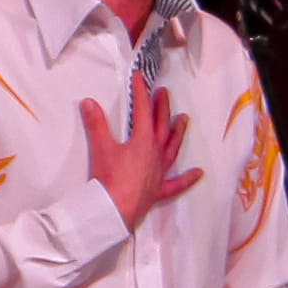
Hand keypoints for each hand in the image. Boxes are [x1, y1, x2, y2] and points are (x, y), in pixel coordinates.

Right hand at [80, 74, 202, 234]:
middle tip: (164, 93)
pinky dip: (188, 178)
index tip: (141, 78)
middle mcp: (155, 153)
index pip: (142, 111)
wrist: (115, 210)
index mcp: (143, 141)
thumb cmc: (110, 179)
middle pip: (162, 126)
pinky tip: (198, 173)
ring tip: (184, 120)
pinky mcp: (159, 190)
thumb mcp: (101, 148)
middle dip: (162, 108)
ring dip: (178, 133)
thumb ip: (96, 124)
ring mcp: (160, 172)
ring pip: (173, 148)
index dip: (141, 93)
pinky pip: (177, 183)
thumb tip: (89, 103)